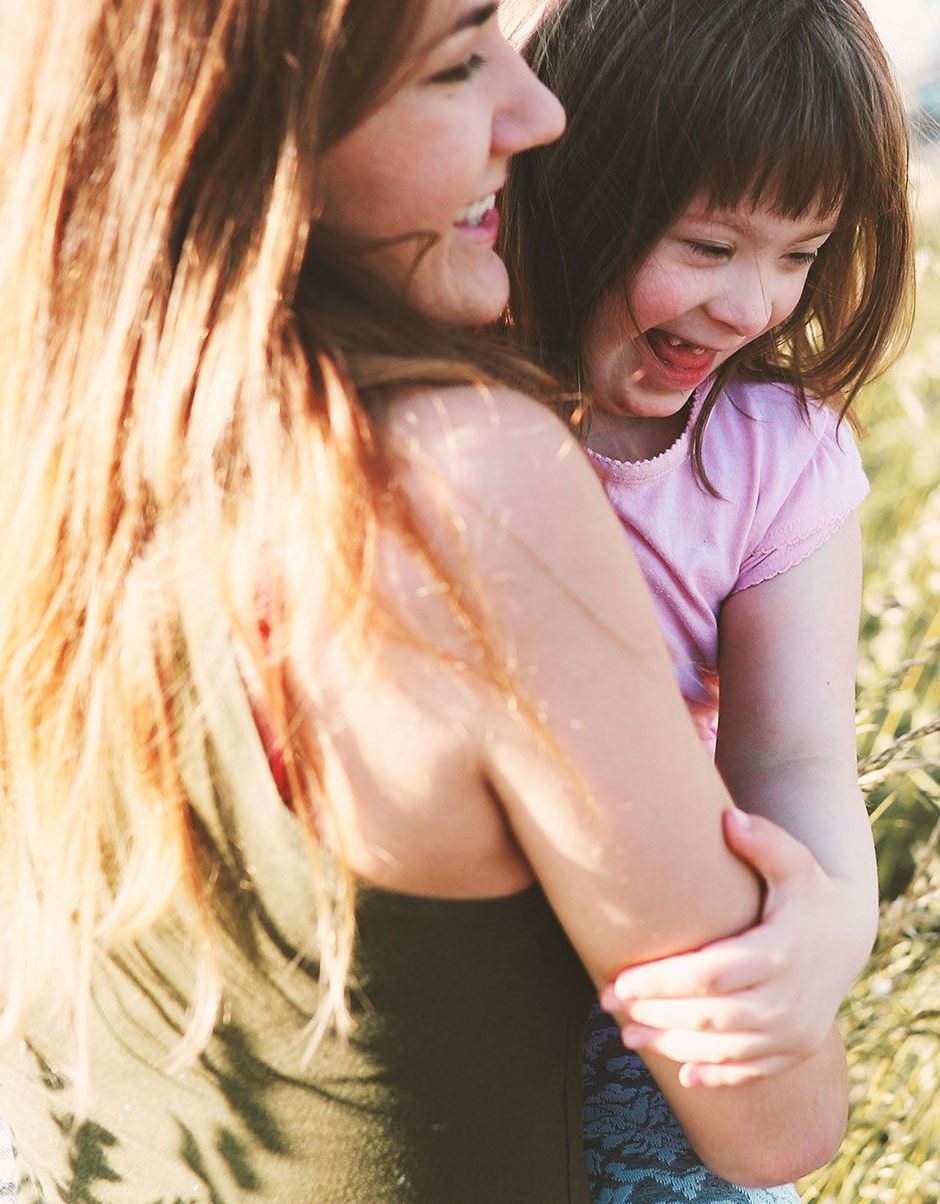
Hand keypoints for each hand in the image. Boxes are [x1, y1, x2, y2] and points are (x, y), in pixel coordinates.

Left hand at [599, 809, 858, 1087]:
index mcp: (778, 953)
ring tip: (628, 1034)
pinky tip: (682, 1075)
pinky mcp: (796, 1050)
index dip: (662, 980)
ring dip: (673, 1046)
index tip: (619, 978)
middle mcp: (787, 1000)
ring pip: (724, 1050)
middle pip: (710, 1016)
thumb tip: (728, 817)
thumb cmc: (805, 892)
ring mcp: (793, 1031)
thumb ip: (763, 840)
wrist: (846, 936)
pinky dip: (717, 1076)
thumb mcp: (794, 862)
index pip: (710, 974)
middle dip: (655, 1013)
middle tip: (609, 1003)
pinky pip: (751, 1071)